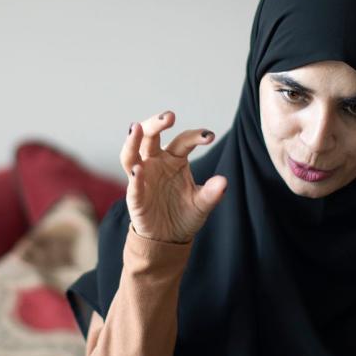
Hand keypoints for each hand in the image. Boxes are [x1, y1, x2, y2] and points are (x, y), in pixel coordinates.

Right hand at [121, 111, 227, 244]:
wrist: (168, 239)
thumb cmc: (184, 215)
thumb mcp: (202, 204)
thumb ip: (212, 193)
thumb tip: (223, 181)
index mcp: (175, 159)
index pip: (183, 141)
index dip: (196, 136)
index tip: (209, 136)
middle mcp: (156, 162)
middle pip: (151, 136)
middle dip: (157, 123)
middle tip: (169, 116)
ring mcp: (142, 177)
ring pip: (131, 153)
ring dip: (133, 141)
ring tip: (136, 128)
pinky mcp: (135, 196)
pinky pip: (133, 185)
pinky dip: (135, 177)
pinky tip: (138, 171)